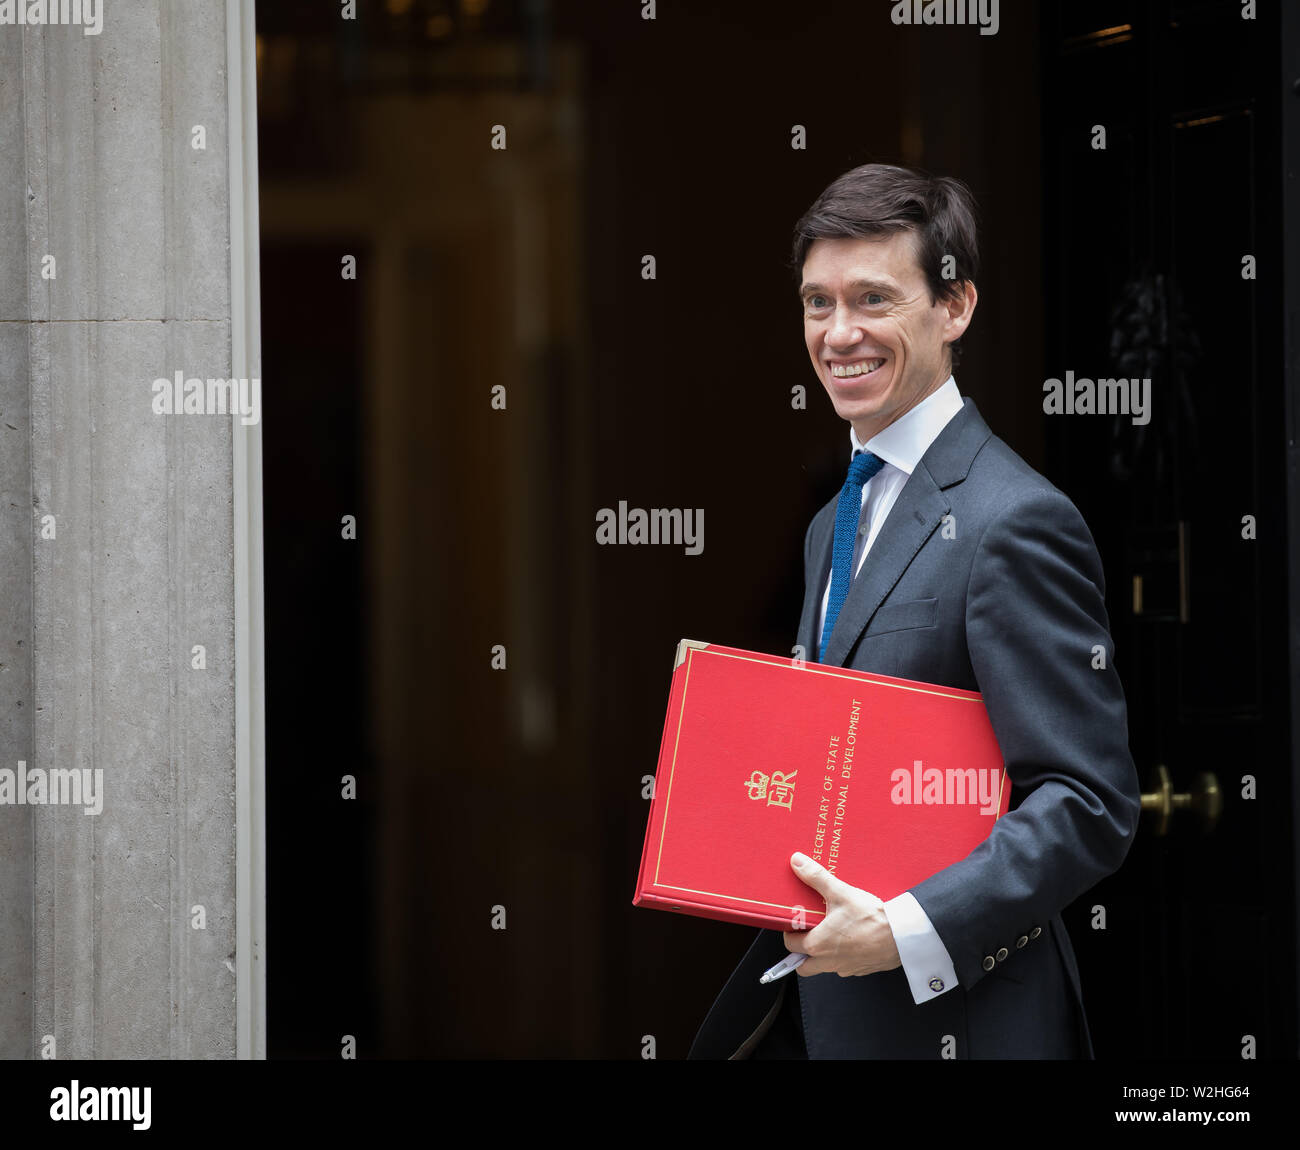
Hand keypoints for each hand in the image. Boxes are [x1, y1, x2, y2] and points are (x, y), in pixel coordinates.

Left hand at [782, 851, 901, 977]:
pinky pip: (845, 967)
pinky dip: (843, 956)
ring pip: (824, 968)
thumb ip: (816, 877)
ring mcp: (846, 969)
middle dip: (800, 953)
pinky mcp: (862, 970)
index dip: (790, 933)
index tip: (795, 923)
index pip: (790, 945)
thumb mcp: (840, 893)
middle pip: (803, 966)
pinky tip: (851, 938)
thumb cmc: (871, 918)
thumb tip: (797, 863)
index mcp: (817, 945)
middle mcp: (829, 962)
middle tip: (806, 934)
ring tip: (830, 932)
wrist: (903, 935)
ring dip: (822, 955)